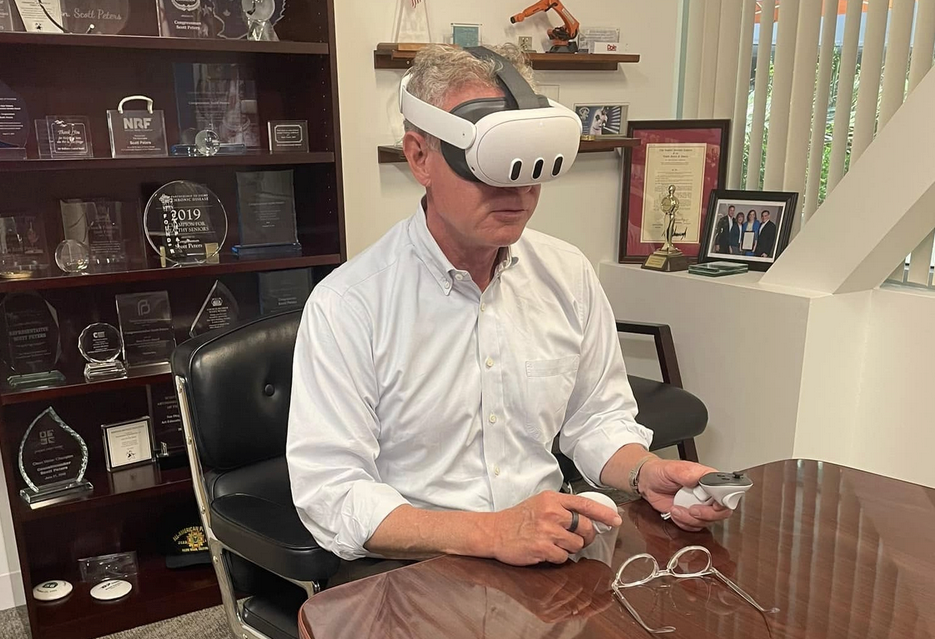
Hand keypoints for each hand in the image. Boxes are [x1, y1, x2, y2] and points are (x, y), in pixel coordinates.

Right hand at [488, 491, 621, 565]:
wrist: (494, 531)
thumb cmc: (518, 518)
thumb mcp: (540, 503)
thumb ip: (562, 508)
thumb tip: (587, 518)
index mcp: (552, 499)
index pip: (585, 504)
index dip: (604, 513)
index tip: (616, 520)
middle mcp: (551, 513)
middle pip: (585, 527)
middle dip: (586, 536)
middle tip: (578, 538)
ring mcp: (547, 531)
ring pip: (576, 544)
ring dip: (569, 548)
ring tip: (554, 543)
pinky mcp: (542, 548)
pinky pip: (563, 557)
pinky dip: (557, 557)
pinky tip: (545, 551)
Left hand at [638, 459, 731, 531]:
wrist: (648, 482)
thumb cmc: (660, 471)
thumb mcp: (672, 469)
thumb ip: (687, 473)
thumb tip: (700, 478)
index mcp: (707, 479)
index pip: (727, 492)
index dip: (724, 501)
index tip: (713, 504)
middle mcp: (707, 493)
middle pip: (722, 511)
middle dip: (706, 514)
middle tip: (691, 510)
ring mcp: (700, 506)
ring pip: (707, 521)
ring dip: (690, 519)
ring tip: (676, 508)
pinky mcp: (691, 516)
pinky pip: (694, 527)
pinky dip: (683, 523)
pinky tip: (674, 512)